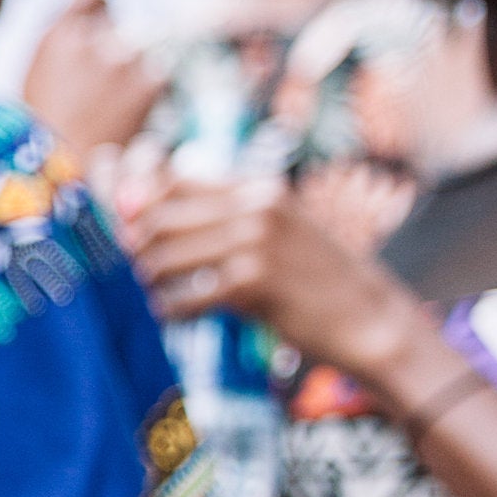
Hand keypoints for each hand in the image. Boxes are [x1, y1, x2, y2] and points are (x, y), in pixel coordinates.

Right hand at [22, 0, 162, 162]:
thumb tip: (97, 32)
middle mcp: (92, 40)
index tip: (106, 20)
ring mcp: (123, 60)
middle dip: (117, 42)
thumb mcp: (41, 79)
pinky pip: (159, 74)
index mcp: (58, 37)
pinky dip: (152, 91)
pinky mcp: (149, 84)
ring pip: (142, 48)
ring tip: (115, 103)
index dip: (102, 7)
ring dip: (136, 68)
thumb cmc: (46, 135)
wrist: (66, 176)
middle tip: (111, 74)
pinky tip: (134, 113)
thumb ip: (68, 48)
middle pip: (118, 22)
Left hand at [123, 167, 416, 383]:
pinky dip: (171, 309)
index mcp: (259, 187)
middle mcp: (256, 205)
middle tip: (133, 271)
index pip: (172, 178)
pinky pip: (186, 296)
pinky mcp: (255, 282)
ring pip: (166, 254)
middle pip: (160, 214)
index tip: (127, 231)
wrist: (369, 319)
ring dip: (149, 279)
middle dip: (136, 245)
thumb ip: (227, 219)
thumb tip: (147, 216)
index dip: (138, 202)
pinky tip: (171, 317)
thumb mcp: (280, 233)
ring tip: (151, 294)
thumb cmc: (318, 280)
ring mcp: (257, 241)